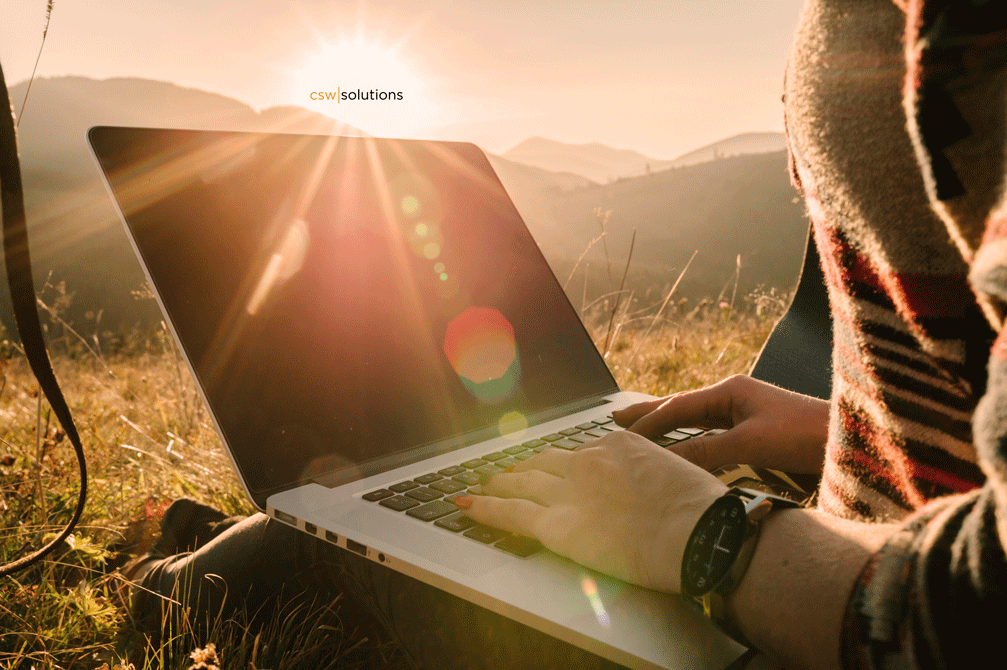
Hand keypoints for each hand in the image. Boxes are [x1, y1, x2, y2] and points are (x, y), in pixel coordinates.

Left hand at [455, 431, 726, 592]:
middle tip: (510, 469)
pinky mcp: (556, 524)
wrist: (698, 533)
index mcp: (619, 446)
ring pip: (522, 483)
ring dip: (500, 483)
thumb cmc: (701, 513)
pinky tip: (465, 504)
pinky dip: (483, 508)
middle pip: (545, 462)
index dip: (564, 462)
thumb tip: (655, 492)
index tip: (557, 465)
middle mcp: (588, 462)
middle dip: (525, 466)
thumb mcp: (679, 477)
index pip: (581, 452)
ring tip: (484, 483)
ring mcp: (569, 491)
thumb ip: (654, 479)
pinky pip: (510, 514)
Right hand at [613, 374, 828, 473]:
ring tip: (641, 431)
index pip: (676, 408)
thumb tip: (665, 462)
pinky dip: (689, 438)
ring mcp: (745, 411)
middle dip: (649, 413)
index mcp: (729, 391)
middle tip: (616, 418)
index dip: (647, 424)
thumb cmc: (804, 435)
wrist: (849, 439)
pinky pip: (711, 432)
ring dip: (668, 426)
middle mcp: (733, 397)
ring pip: (695, 420)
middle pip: (681, 407)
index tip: (620, 437)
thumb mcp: (750, 443)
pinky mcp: (756, 429)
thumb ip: (706, 452)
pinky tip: (683, 445)